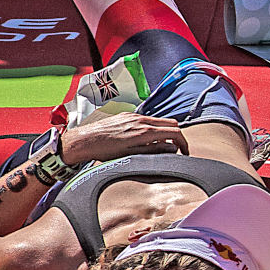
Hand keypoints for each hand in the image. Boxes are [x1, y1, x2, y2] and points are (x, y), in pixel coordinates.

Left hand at [60, 113, 188, 162]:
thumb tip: (172, 149)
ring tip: (158, 146)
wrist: (85, 140)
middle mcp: (141, 120)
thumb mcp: (132, 155)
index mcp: (145, 131)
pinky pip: (147, 119)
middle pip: (171, 123)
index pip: (175, 132)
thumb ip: (155, 150)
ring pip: (159, 121)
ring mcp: (134, 116)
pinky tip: (144, 139)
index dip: (184, 143)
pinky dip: (153, 128)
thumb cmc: (105, 151)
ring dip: (164, 132)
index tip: (184, 152)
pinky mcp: (127, 115)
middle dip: (177, 136)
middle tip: (175, 149)